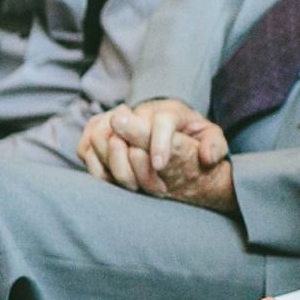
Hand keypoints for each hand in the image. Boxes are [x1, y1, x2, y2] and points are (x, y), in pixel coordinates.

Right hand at [79, 100, 230, 201]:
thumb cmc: (189, 134)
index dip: (158, 142)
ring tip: (134, 188)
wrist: (164, 125)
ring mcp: (113, 118)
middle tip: (152, 188)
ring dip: (114, 168)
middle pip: (120, 129)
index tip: (161, 166)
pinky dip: (96, 167)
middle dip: (132, 163)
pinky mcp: (95, 130)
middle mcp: (138, 111)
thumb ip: (215, 146)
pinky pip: (84, 148)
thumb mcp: (209, 137)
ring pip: (99, 138)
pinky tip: (114, 183)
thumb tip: (206, 157)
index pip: (162, 121)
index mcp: (169, 111)